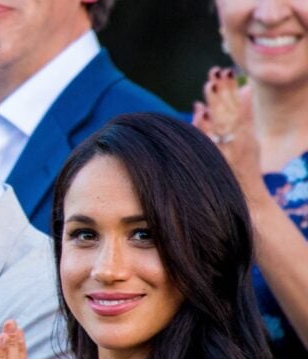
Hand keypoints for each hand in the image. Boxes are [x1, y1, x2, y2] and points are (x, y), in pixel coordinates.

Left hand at [193, 67, 262, 194]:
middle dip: (223, 89)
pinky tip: (201, 112)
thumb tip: (241, 92)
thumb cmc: (246, 168)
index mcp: (244, 130)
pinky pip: (211, 139)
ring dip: (216, 101)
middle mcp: (239, 136)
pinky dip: (205, 125)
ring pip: (222, 120)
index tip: (224, 70)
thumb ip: (244, 116)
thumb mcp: (249, 139)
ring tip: (210, 84)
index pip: (237, 103)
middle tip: (216, 71)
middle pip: (229, 108)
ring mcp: (230, 147)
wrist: (249, 197)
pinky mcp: (221, 157)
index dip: (230, 87)